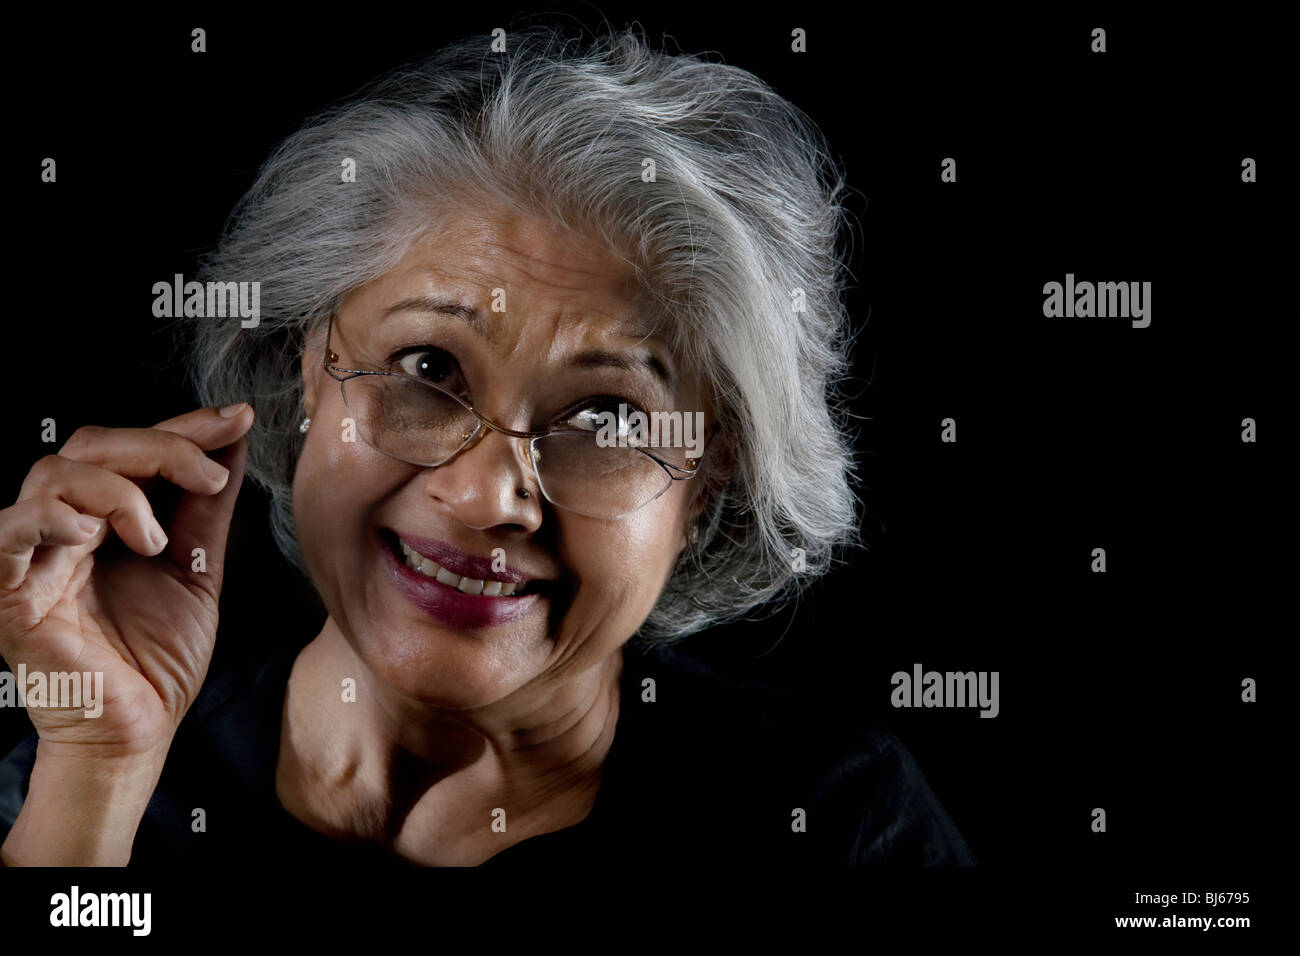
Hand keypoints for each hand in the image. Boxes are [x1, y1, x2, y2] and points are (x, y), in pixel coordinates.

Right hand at [0, 404, 252, 760]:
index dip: (182, 426)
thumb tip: (231, 440)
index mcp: (104, 517)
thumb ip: (205, 506)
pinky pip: (10, 533)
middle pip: (90, 445)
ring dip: (117, 489)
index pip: (130, 447)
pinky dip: (53, 518)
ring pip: (54, 475)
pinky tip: (93, 535)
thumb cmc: (159, 657)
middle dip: (159, 445)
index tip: (235, 418)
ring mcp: (32, 557)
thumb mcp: (198, 567)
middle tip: (208, 474)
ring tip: (154, 538)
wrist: (139, 729)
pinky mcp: (9, 593)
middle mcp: (63, 527)